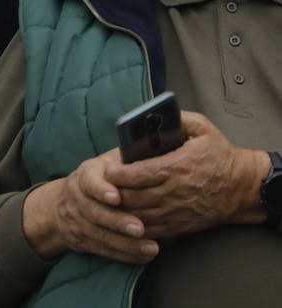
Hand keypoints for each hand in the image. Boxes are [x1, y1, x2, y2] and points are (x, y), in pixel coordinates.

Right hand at [22, 149, 158, 263]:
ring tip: (151, 247)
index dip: (101, 189)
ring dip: (126, 243)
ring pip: (100, 233)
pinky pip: (103, 249)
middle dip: (118, 221)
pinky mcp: (82, 239)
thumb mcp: (109, 163)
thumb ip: (127, 159)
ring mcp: (77, 219)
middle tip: (140, 227)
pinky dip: (124, 254)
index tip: (116, 197)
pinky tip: (144, 255)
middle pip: (95, 211)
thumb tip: (156, 147)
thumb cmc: (101, 178)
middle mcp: (77, 197)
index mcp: (86, 175)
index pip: (89, 180)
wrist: (65, 203)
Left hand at [105, 111, 268, 237]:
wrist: (243, 188)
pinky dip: (136, 226)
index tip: (105, 170)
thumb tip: (155, 113)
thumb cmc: (221, 156)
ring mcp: (179, 210)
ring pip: (140, 215)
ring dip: (121, 210)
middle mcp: (176, 191)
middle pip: (135, 196)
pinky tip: (125, 218)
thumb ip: (178, 118)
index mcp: (178, 166)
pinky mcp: (182, 225)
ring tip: (108, 201)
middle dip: (113, 192)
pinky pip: (153, 230)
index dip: (117, 174)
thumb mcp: (203, 128)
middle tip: (99, 186)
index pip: (138, 173)